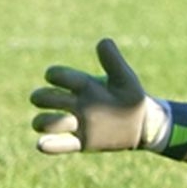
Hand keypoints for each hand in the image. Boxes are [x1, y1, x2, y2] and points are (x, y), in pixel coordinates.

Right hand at [30, 38, 166, 153]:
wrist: (143, 124)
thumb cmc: (131, 97)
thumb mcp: (125, 79)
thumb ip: (114, 62)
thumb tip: (103, 41)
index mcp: (82, 85)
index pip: (57, 75)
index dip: (55, 75)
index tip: (63, 78)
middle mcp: (74, 104)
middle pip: (43, 97)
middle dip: (44, 97)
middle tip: (63, 101)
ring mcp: (75, 124)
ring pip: (43, 123)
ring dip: (44, 122)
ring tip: (64, 122)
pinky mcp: (80, 143)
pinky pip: (57, 146)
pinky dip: (47, 145)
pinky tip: (44, 143)